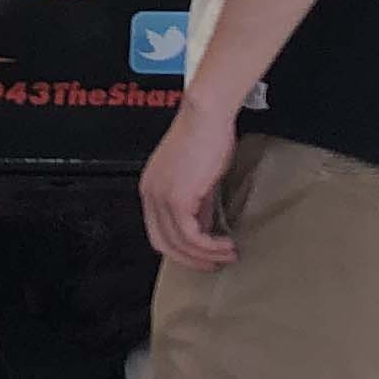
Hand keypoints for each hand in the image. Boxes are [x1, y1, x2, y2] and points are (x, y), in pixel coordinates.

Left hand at [141, 93, 242, 268]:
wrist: (205, 115)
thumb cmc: (205, 135)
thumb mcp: (199, 175)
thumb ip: (198, 201)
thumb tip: (205, 223)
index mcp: (151, 188)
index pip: (158, 232)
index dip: (180, 250)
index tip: (202, 255)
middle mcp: (150, 194)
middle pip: (164, 244)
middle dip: (191, 259)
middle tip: (215, 263)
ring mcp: (160, 197)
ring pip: (179, 243)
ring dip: (206, 254)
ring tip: (228, 254)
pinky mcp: (176, 198)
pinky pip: (190, 235)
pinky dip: (209, 246)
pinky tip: (225, 244)